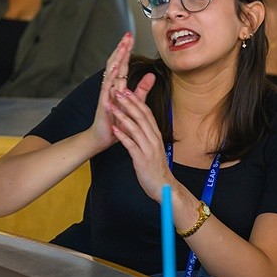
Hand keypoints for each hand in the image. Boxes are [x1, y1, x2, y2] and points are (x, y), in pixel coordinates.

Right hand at [89, 32, 134, 150]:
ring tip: (122, 47)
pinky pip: (106, 89)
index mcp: (118, 86)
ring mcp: (106, 94)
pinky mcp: (104, 103)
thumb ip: (142, 89)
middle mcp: (111, 87)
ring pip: (111, 73)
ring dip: (116, 59)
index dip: (126, 50)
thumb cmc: (116, 121)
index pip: (123, 64)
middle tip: (127, 35)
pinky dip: (110, 78)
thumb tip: (152, 75)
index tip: (131, 37)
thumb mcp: (133, 103)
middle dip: (121, 49)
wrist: (103, 137)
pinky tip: (114, 70)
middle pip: (116, 64)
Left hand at [110, 83, 169, 202]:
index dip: (136, 101)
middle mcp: (154, 139)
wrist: (164, 186)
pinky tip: (114, 130)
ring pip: (136, 128)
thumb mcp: (154, 148)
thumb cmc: (156, 168)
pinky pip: (131, 145)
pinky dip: (122, 136)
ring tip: (112, 107)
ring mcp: (148, 149)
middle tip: (118, 92)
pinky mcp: (142, 159)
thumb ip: (147, 136)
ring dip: (123, 116)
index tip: (127, 90)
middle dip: (129, 103)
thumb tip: (140, 125)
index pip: (147, 113)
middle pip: (141, 117)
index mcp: (156, 135)